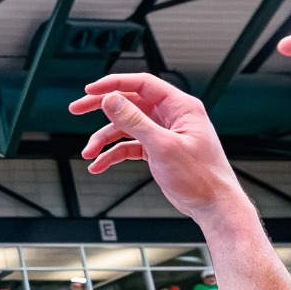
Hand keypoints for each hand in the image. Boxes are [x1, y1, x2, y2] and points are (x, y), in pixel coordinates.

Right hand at [70, 74, 246, 220]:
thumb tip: (111, 100)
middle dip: (101, 108)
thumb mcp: (162, 146)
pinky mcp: (158, 150)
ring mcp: (164, 133)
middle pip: (130, 103)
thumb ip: (134, 121)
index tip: (91, 90)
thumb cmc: (201, 177)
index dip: (114, 84)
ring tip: (88, 152)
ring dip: (104, 139)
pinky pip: (130, 146)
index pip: (142, 84)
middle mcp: (171, 116)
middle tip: (76, 109)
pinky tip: (100, 164)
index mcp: (180, 107)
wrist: (214, 205)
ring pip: (126, 127)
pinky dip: (113, 155)